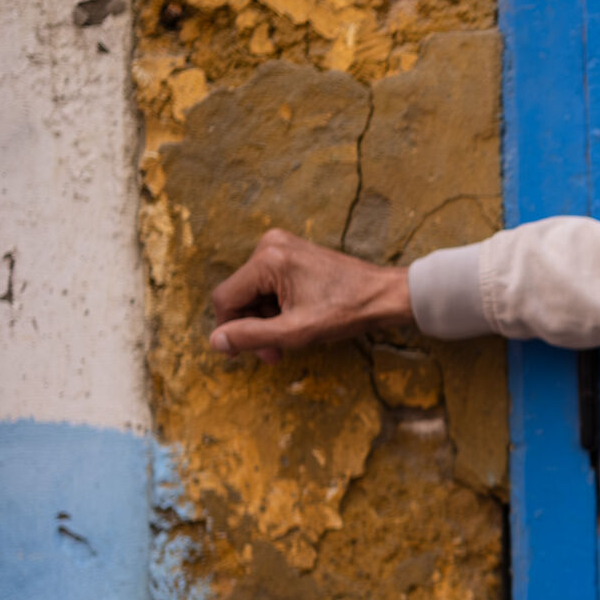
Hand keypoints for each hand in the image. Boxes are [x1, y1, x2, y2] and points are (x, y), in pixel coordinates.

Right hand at [207, 228, 412, 362]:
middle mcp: (270, 245)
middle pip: (240, 295)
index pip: (225, 298)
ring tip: (287, 341)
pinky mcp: (293, 253)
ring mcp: (282, 246)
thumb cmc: (346, 311)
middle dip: (253, 327)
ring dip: (266, 320)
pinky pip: (269, 285)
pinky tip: (294, 322)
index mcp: (268, 259)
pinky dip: (277, 307)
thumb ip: (251, 336)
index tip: (241, 354)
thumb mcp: (294, 331)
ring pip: (254, 293)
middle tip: (273, 354)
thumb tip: (215, 342)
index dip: (229, 330)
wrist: (384, 295)